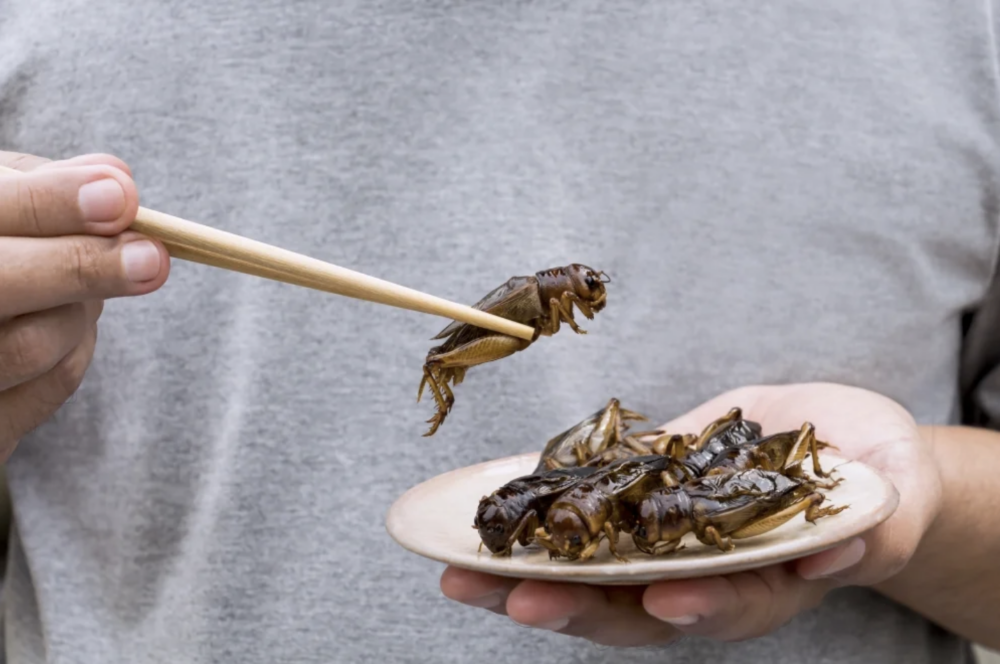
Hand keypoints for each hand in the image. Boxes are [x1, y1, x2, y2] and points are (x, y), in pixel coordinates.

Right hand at [0, 151, 169, 458]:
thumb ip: (46, 186)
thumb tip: (116, 181)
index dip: (51, 203)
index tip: (121, 196)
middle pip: (1, 284)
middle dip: (83, 267)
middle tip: (153, 257)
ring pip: (36, 343)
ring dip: (87, 307)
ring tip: (97, 273)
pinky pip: (52, 385)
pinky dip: (78, 345)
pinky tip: (70, 319)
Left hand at [440, 383, 941, 645]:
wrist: (838, 442)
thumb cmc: (879, 472)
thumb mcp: (893, 491)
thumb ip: (877, 524)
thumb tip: (836, 551)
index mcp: (769, 581)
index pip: (730, 606)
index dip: (698, 607)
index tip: (662, 599)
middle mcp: (706, 573)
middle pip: (637, 605)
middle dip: (575, 604)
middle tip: (513, 597)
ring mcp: (665, 539)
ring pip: (593, 571)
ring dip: (527, 572)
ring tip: (463, 571)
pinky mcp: (638, 499)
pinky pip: (581, 512)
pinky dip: (534, 511)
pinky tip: (486, 505)